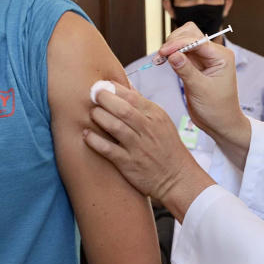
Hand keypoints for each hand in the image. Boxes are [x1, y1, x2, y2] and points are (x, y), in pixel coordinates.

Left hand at [84, 83, 214, 220]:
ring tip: (91, 113)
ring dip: (99, 117)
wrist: (178, 178)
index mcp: (155, 115)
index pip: (132, 96)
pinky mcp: (129, 164)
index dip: (113, 88)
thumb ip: (142, 103)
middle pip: (122, 109)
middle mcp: (148, 129)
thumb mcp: (161, 120)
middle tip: (92, 95)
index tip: (101, 85)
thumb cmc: (167, 147)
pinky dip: (94, 141)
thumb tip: (125, 85)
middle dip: (104, 99)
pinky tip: (86, 135)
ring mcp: (138, 147)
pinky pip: (108, 149)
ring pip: (115, 126)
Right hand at [158, 23, 252, 167]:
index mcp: (221, 56)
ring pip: (184, 42)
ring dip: (170, 47)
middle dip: (174, 41)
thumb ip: (186, 70)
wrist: (220, 124)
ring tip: (160, 59)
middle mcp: (213, 54)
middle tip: (161, 55)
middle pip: (190, 34)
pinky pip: (180, 53)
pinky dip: (170, 55)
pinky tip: (162, 61)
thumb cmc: (217, 109)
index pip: (197, 41)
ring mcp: (203, 59)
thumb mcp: (200, 90)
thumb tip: (172, 54)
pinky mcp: (194, 66)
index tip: (163, 52)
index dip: (179, 43)